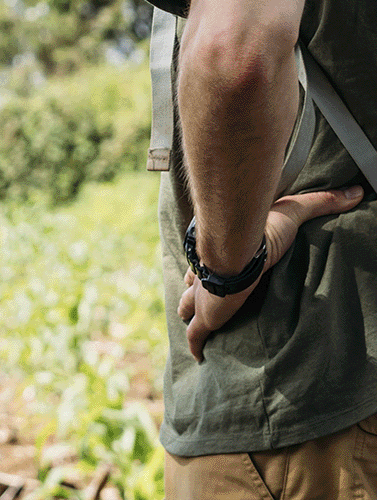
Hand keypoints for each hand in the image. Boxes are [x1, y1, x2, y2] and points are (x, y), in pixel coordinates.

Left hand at [178, 185, 363, 360]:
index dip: (213, 265)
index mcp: (222, 252)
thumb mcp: (294, 210)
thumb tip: (356, 191)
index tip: (216, 271)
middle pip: (197, 283)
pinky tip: (198, 356)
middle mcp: (208, 273)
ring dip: (193, 315)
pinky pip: (196, 336)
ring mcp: (203, 297)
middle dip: (198, 291)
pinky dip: (196, 346)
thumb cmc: (260, 228)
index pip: (214, 259)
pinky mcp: (206, 317)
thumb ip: (322, 202)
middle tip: (208, 301)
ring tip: (198, 325)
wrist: (237, 247)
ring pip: (189, 307)